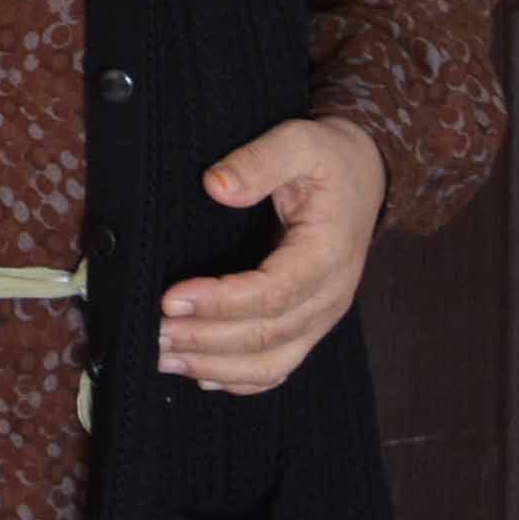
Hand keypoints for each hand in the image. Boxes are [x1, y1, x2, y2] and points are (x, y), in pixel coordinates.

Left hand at [159, 116, 388, 393]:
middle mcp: (329, 296)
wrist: (365, 175)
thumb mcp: (298, 141)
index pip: (273, 293)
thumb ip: (259, 161)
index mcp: (328, 254)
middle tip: (153, 331)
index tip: (171, 298)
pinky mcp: (309, 323)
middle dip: (206, 338)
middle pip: (267, 335)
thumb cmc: (327, 158)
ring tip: (164, 357)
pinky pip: (278, 366)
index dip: (221, 302)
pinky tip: (201, 374)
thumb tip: (216, 187)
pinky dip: (240, 378)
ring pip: (272, 362)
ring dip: (216, 366)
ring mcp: (320, 316)